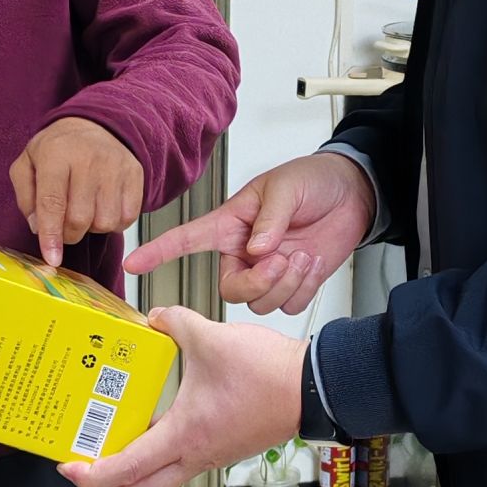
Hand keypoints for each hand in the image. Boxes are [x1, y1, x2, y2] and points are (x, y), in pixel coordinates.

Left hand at [11, 117, 145, 267]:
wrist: (95, 125)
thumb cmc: (59, 149)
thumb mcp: (27, 164)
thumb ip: (25, 197)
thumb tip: (38, 227)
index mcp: (56, 154)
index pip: (53, 203)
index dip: (51, 236)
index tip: (52, 259)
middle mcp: (88, 159)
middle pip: (80, 219)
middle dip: (69, 234)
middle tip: (64, 227)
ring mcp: (115, 166)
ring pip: (105, 222)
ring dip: (92, 228)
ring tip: (85, 212)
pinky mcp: (135, 174)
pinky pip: (127, 218)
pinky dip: (114, 223)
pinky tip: (103, 209)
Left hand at [61, 307, 306, 486]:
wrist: (314, 387)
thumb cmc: (268, 373)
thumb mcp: (210, 337)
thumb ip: (174, 322)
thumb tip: (154, 317)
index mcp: (184, 436)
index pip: (126, 470)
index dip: (90, 475)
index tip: (68, 466)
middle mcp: (194, 456)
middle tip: (84, 462)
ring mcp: (209, 456)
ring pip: (159, 482)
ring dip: (131, 471)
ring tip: (110, 439)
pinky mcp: (222, 449)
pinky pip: (180, 463)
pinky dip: (156, 453)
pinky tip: (150, 421)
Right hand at [128, 153, 374, 314]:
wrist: (353, 194)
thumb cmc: (312, 180)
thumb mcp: (286, 187)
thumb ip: (269, 218)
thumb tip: (256, 249)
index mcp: (232, 224)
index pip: (187, 239)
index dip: (158, 251)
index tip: (133, 262)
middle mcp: (244, 253)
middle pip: (231, 290)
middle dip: (257, 283)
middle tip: (280, 260)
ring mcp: (268, 271)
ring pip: (259, 304)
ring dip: (284, 283)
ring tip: (301, 254)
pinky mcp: (292, 283)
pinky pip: (287, 305)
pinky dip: (302, 288)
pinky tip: (311, 263)